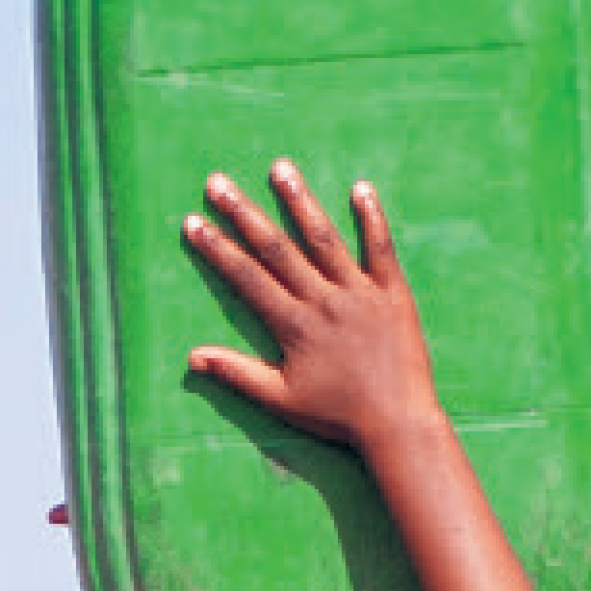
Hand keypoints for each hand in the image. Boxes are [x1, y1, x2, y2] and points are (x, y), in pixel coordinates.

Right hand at [181, 162, 444, 455]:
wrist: (397, 422)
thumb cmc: (337, 415)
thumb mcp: (279, 398)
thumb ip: (236, 373)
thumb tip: (193, 356)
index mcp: (294, 324)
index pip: (247, 277)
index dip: (217, 249)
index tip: (194, 222)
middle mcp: (324, 300)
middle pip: (277, 248)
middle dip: (244, 213)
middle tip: (218, 182)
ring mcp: (360, 293)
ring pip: (324, 239)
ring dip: (300, 201)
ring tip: (280, 169)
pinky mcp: (393, 293)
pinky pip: (381, 249)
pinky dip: (371, 218)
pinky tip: (360, 188)